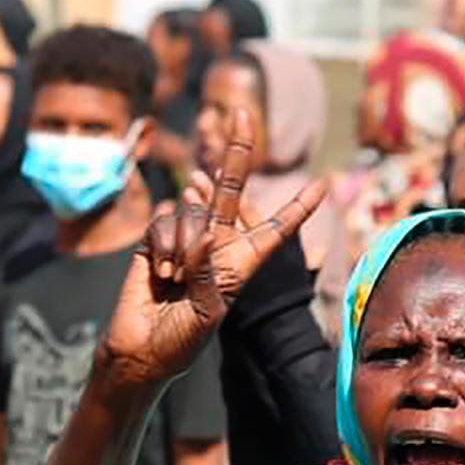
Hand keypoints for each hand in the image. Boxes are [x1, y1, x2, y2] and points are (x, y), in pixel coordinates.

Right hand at [99, 107, 324, 391]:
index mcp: (242, 264)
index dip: (298, 208)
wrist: (141, 349)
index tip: (324, 185)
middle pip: (231, 190)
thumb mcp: (209, 312)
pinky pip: (164, 220)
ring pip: (191, 212)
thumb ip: (209, 272)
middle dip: (236, 153)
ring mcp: (185, 238)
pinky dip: (163, 245)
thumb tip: (203, 233)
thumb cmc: (183, 340)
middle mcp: (216, 244)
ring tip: (175, 278)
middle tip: (242, 114)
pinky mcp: (155, 238)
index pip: (275, 230)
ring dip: (182, 245)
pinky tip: (161, 272)